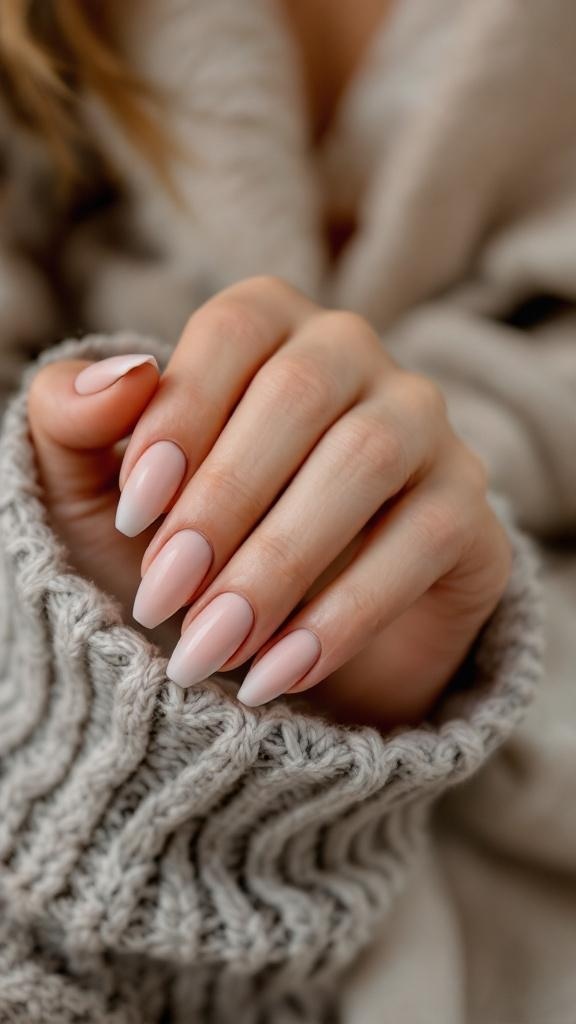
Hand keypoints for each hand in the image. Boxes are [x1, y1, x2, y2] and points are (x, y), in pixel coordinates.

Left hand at [108, 276, 509, 727]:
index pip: (234, 331)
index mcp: (270, 328)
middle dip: (222, 502)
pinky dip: (344, 614)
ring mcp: (424, 430)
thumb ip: (70, 419)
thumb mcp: (95, 492)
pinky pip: (423, 541)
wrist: (261, 645)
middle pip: (301, 391)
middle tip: (161, 598)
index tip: (136, 516)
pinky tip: (277, 673)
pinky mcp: (468, 514)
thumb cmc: (175, 551)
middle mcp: (357, 359)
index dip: (181, 416)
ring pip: (367, 459)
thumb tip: (120, 376)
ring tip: (208, 649)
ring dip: (277, 563)